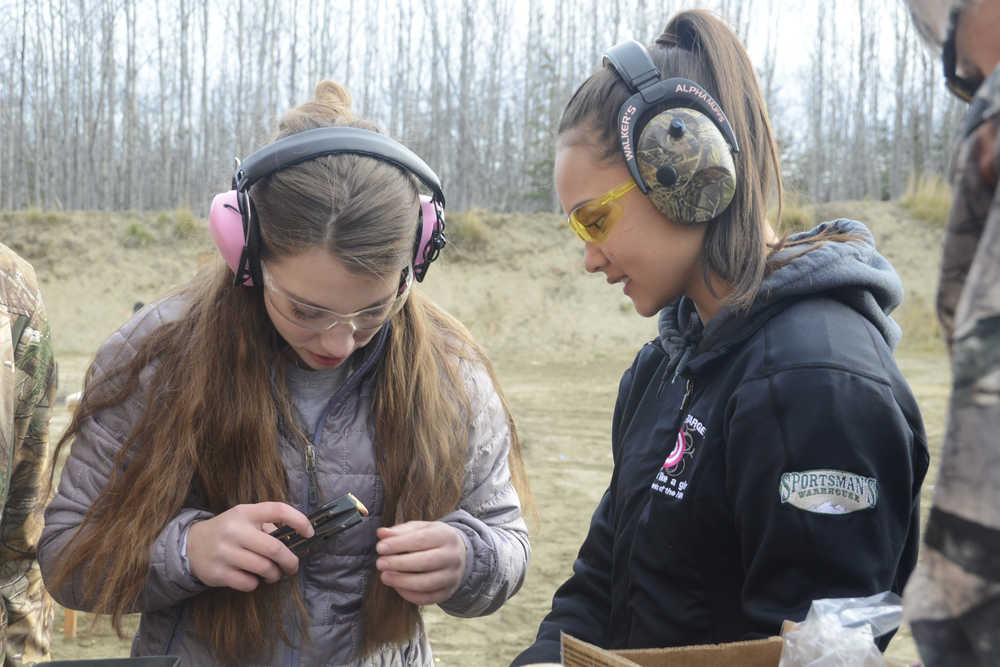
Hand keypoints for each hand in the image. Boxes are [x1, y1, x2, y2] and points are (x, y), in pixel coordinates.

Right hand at [187, 502, 313, 591]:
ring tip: (273, 574)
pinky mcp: (218, 572)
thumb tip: (296, 540)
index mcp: (245, 512)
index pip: (277, 510)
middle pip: (274, 548)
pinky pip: (248, 583)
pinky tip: (252, 578)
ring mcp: (225, 552)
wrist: (191, 545)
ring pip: (263, 568)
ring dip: (274, 574)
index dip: (298, 520)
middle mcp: (235, 530)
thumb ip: (268, 526)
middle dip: (290, 561)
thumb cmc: (229, 531)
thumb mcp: (245, 519)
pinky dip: (256, 583)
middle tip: (293, 567)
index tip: (309, 532)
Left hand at [375, 521, 466, 604]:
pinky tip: (396, 586)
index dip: (399, 544)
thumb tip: (381, 533)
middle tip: (380, 563)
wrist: (458, 555)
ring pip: (426, 583)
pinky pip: (427, 598)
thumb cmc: (432, 539)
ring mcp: (452, 576)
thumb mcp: (420, 529)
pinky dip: (409, 594)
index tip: (380, 547)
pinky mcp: (447, 592)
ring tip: (384, 576)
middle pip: (425, 562)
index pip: (421, 540)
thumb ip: (400, 531)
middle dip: (399, 563)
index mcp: (446, 536)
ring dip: (402, 581)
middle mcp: (453, 556)